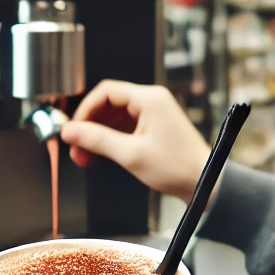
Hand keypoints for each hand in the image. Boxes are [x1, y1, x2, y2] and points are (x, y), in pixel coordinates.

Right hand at [60, 80, 210, 201]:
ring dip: (99, 135)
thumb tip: (70, 131)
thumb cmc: (176, 167)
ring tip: (86, 156)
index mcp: (150, 99)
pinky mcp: (155, 127)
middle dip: (90, 126)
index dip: (85, 110)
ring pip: (115, 117)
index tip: (73, 129)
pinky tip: (101, 156)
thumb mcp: (130, 154)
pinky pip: (126, 127)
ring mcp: (155, 114)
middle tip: (76, 147)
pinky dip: (111, 140)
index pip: (106, 92)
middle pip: (109, 104)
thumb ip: (97, 140)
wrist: (203, 183)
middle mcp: (153, 101)